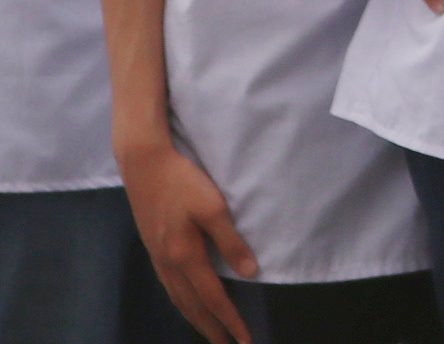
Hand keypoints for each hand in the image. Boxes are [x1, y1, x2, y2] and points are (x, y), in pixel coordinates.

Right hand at [116, 138, 253, 343]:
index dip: (229, 320)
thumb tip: (250, 272)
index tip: (244, 339)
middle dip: (211, 327)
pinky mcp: (153, 247)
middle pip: (191, 305)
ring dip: (194, 317)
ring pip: (177, 298)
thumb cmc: (183, 182)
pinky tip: (187, 301)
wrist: (144, 165)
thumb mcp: (213, 207)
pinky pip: (169, 286)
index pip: (212, 297)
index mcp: (185, 256)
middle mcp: (168, 263)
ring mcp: (157, 257)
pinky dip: (181, 302)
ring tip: (210, 331)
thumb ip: (231, 241)